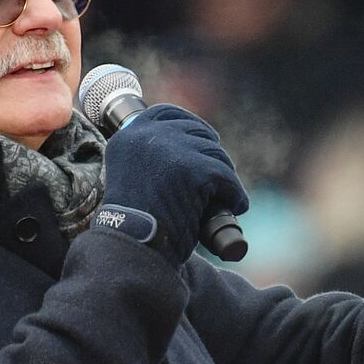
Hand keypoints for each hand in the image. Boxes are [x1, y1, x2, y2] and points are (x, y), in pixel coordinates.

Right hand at [99, 104, 248, 267]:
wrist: (131, 250)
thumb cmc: (133, 225)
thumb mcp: (134, 178)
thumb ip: (151, 159)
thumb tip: (188, 148)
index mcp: (127, 136)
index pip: (165, 113)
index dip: (189, 124)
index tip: (204, 137)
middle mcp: (146, 136)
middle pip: (195, 131)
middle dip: (211, 152)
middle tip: (219, 175)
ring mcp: (171, 150)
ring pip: (214, 153)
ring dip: (224, 175)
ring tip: (226, 196)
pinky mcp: (193, 170)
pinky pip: (225, 177)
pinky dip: (234, 193)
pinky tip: (236, 205)